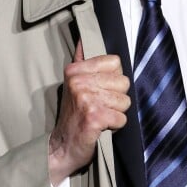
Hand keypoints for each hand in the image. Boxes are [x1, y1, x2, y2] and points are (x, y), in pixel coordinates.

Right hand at [48, 40, 130, 185]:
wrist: (61, 147)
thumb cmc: (73, 117)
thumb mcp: (73, 85)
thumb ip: (82, 62)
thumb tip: (83, 39)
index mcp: (75, 70)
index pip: (115, 62)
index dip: (114, 80)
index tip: (100, 91)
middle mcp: (78, 81)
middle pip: (123, 82)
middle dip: (117, 99)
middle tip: (99, 107)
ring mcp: (85, 98)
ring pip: (125, 101)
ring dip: (116, 114)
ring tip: (100, 117)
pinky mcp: (93, 116)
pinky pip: (121, 118)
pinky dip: (115, 126)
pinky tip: (100, 127)